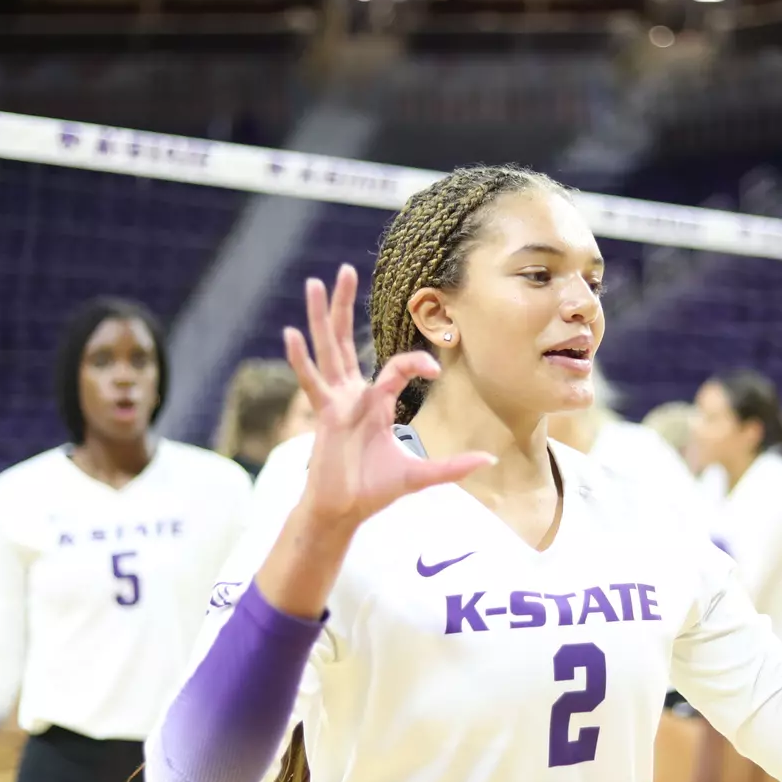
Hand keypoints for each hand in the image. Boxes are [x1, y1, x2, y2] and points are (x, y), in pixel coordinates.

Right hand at [284, 265, 493, 529]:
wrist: (344, 512)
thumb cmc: (373, 490)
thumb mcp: (419, 475)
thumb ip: (452, 466)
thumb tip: (489, 461)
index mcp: (374, 402)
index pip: (397, 366)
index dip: (416, 362)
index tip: (435, 369)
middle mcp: (352, 395)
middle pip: (345, 341)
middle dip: (344, 306)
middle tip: (343, 269)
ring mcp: (335, 402)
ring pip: (327, 350)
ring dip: (321, 317)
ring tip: (313, 283)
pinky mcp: (325, 416)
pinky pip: (312, 383)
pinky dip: (301, 359)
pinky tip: (291, 333)